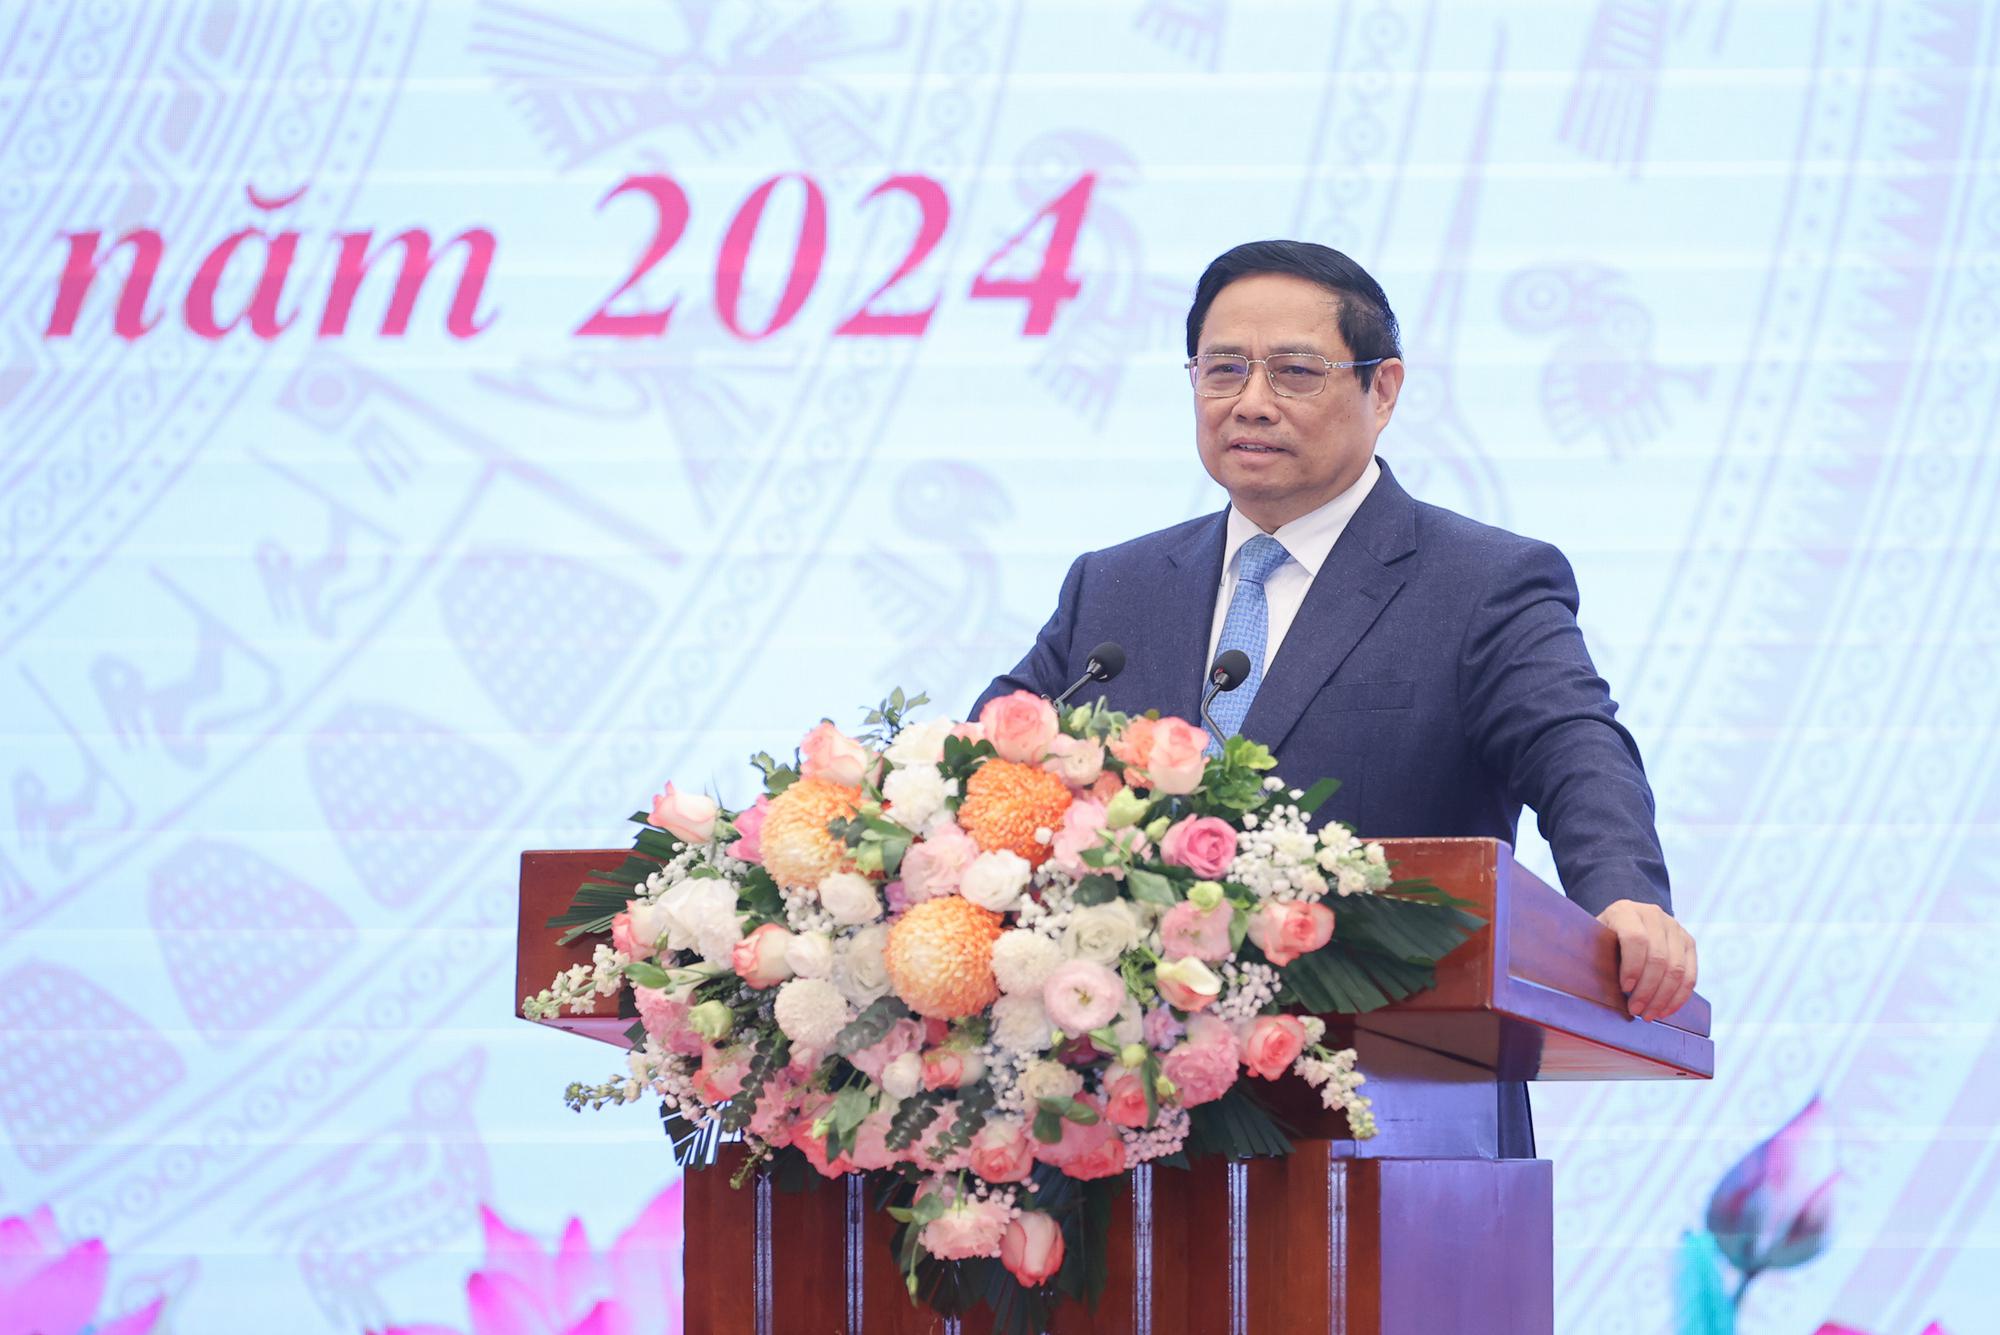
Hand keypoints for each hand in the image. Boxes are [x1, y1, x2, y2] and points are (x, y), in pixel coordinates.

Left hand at [1596, 899, 1696, 1020]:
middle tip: (1636, 1010)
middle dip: (1648, 990)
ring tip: (1649, 1014)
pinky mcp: (1688, 942)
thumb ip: (1595, 955)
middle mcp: (1653, 914)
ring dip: (1663, 997)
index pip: (1635, 939)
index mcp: (1625, 911)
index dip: (1632, 967)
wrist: (1622, 924)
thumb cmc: (1603, 938)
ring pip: (1677, 968)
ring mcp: (1674, 927)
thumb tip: (1593, 987)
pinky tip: (1665, 1010)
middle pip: (1659, 957)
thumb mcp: (1593, 940)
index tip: (1625, 988)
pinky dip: (1678, 996)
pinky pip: (1690, 974)